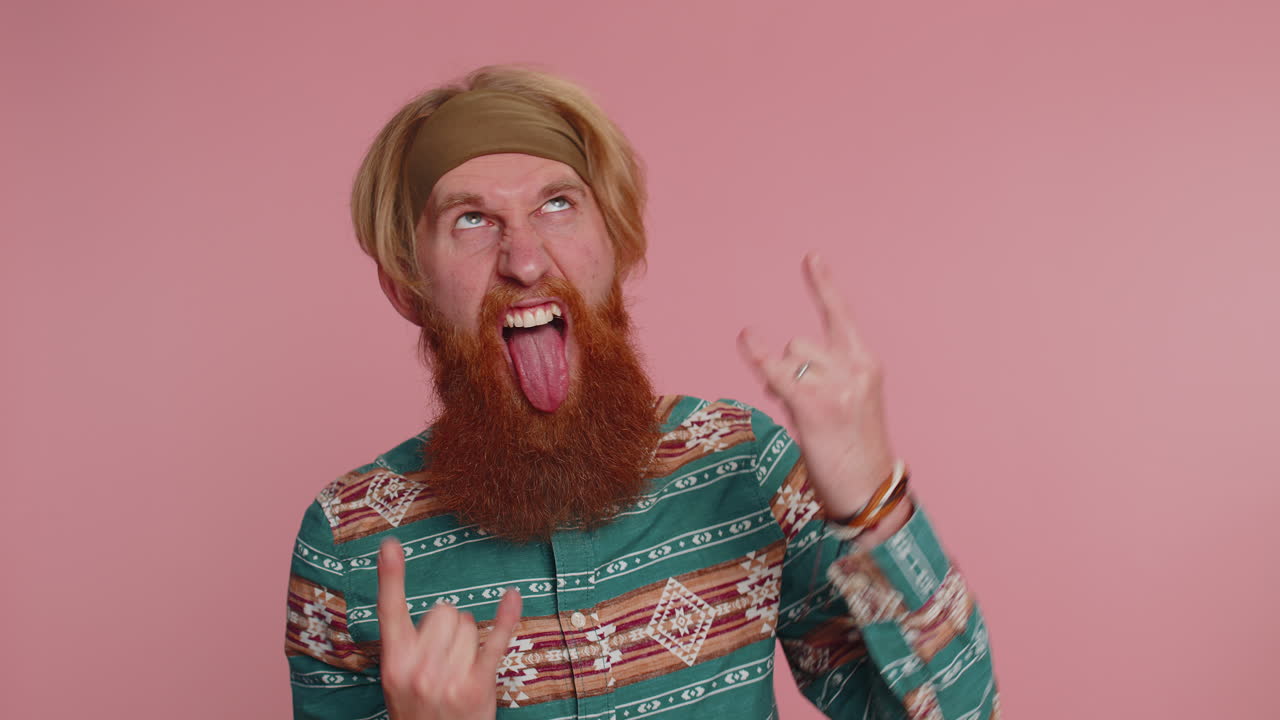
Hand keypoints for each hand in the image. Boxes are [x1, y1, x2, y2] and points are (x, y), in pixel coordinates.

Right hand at [376, 538, 522, 719]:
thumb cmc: (420, 712)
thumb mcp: (399, 681)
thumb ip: (409, 646)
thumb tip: (441, 611)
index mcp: (395, 662)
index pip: (389, 610)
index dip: (389, 575)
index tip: (390, 544)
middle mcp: (418, 667)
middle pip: (444, 610)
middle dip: (450, 626)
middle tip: (446, 657)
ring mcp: (448, 676)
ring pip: (467, 624)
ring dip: (469, 640)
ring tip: (460, 670)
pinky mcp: (477, 684)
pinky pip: (494, 640)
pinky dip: (505, 617)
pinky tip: (512, 597)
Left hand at [737, 253, 901, 524]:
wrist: (870, 492)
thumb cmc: (855, 452)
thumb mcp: (848, 404)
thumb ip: (821, 377)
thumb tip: (778, 369)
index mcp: (867, 364)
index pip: (840, 316)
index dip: (823, 286)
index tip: (810, 256)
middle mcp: (856, 368)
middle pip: (800, 344)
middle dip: (789, 366)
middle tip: (794, 400)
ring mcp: (837, 386)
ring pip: (789, 359)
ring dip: (781, 382)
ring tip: (801, 415)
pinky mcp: (815, 405)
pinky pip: (777, 372)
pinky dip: (758, 357)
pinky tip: (746, 339)